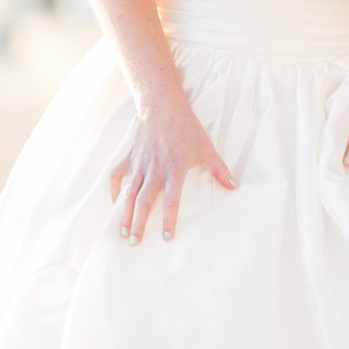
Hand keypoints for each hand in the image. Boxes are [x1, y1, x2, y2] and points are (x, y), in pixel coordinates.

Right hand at [109, 101, 236, 243]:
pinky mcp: (129, 156)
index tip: (166, 237)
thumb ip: (219, 168)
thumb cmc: (186, 127)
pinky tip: (114, 203)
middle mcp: (154, 169)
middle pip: (144, 202)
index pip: (171, 200)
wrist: (163, 105)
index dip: (168, 220)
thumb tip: (234, 186)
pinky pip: (117, 176)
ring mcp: (139, 164)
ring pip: (129, 193)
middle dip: (138, 224)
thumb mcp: (206, 147)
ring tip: (122, 233)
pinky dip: (114, 190)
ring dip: (124, 214)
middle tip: (134, 243)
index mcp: (174, 169)